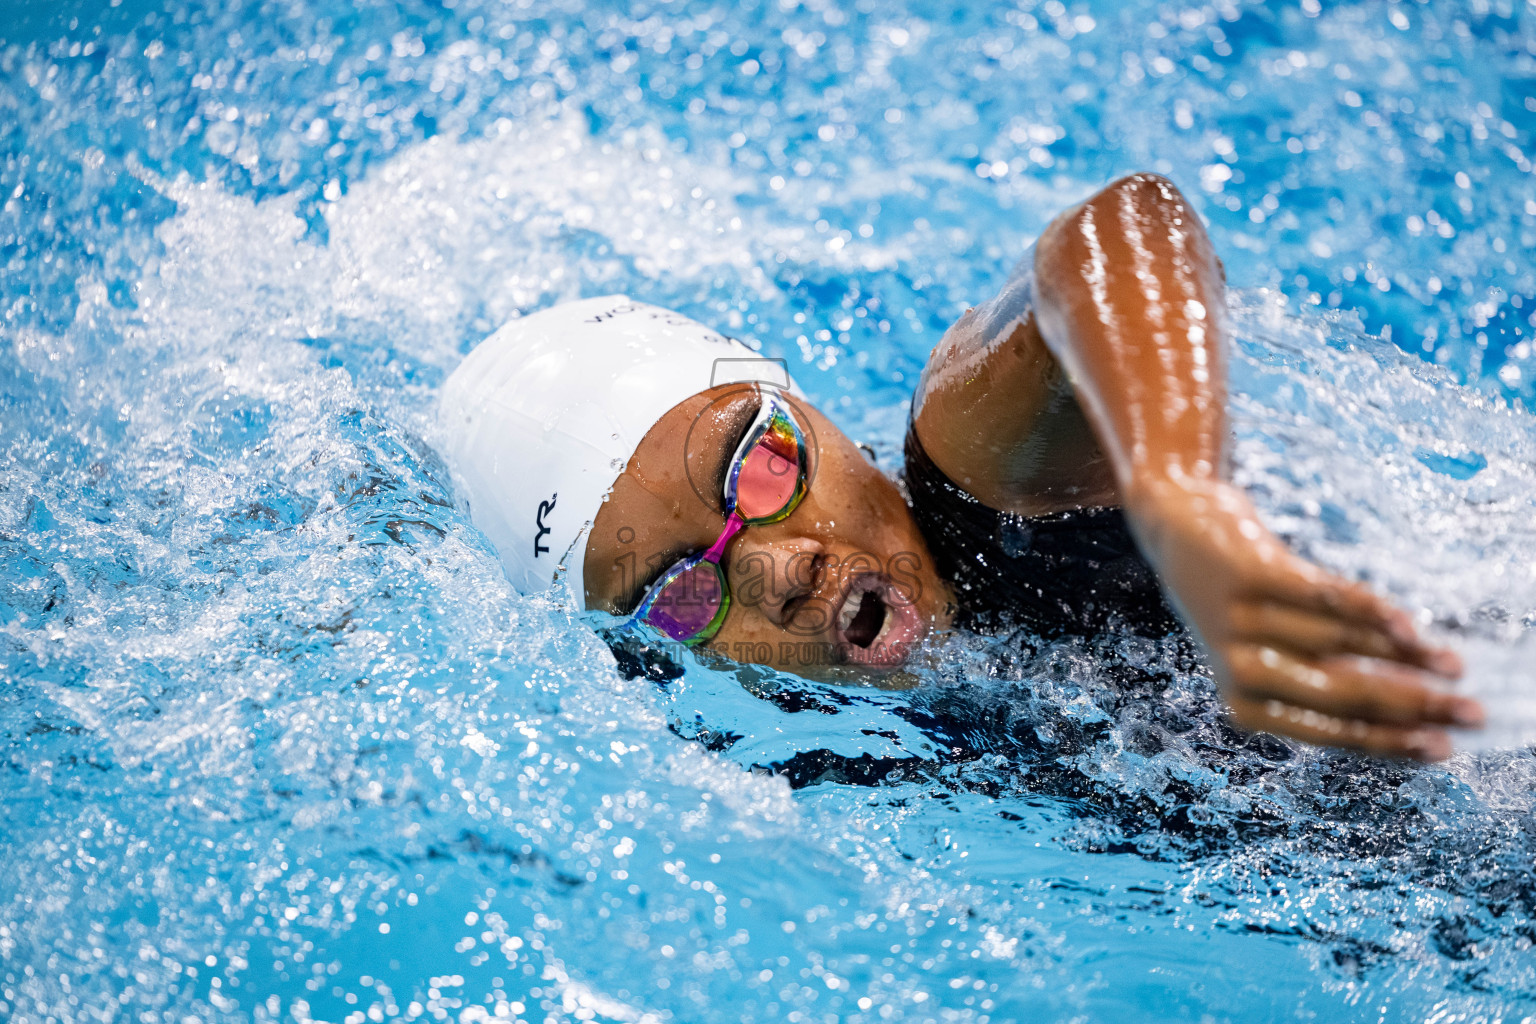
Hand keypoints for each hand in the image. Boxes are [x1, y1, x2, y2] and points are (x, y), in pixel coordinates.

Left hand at [1124, 477, 1480, 760]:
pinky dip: (1366, 610)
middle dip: (1415, 706)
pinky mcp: (1248, 571)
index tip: (1446, 748)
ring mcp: (1240, 619)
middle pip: (1343, 693)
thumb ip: (1330, 681)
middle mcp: (1238, 668)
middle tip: (1474, 713)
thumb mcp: (1274, 652)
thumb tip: (1416, 715)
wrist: (1176, 529)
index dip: (1392, 741)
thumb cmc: (1243, 606)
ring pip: (1341, 643)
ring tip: (1452, 663)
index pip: (1331, 731)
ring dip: (1406, 655)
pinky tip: (1405, 625)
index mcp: (1245, 705)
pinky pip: (1320, 595)